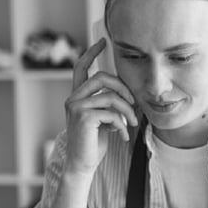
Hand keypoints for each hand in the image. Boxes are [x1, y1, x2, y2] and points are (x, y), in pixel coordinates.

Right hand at [63, 38, 138, 177]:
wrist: (82, 165)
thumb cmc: (93, 144)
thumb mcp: (103, 120)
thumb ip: (108, 105)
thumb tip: (127, 97)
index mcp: (77, 97)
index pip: (81, 68)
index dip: (91, 53)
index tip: (103, 42)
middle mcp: (73, 99)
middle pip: (102, 77)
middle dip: (123, 87)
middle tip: (134, 102)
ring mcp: (76, 107)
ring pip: (111, 97)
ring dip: (127, 110)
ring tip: (132, 123)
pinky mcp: (84, 118)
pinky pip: (111, 113)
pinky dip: (122, 125)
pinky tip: (123, 136)